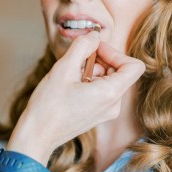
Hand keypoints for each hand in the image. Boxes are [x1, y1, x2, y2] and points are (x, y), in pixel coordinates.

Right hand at [8, 31, 144, 164]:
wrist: (37, 136)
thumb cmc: (48, 106)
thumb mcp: (64, 68)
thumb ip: (83, 46)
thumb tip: (95, 35)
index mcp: (111, 94)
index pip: (134, 66)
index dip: (116, 52)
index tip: (95, 51)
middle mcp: (114, 104)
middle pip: (120, 71)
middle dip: (100, 60)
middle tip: (76, 61)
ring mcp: (107, 111)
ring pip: (109, 79)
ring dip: (92, 70)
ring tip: (70, 74)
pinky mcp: (98, 114)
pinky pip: (101, 90)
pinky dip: (88, 81)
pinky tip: (70, 85)